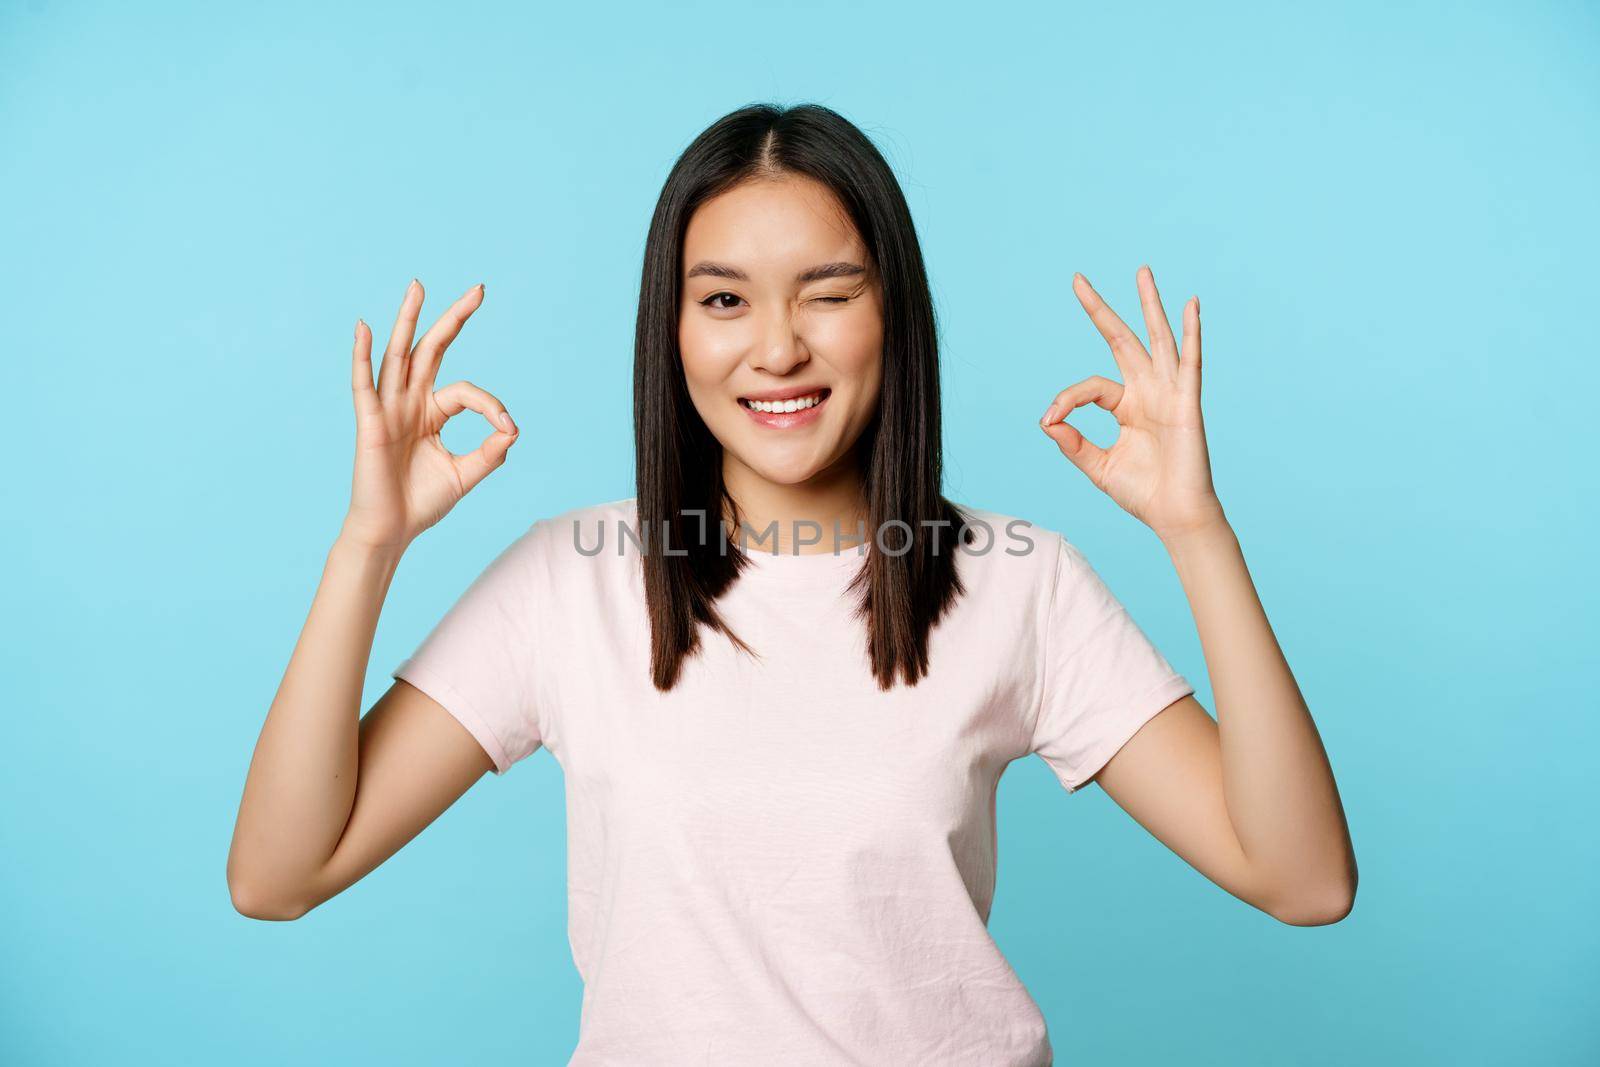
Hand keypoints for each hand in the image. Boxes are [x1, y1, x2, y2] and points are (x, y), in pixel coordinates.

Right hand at [340, 279, 517, 551]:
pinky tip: (364, 328)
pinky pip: (364, 384)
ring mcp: (388, 409)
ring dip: (408, 320)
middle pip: (432, 350)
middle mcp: (410, 403)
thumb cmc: (421, 503)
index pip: (467, 392)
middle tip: (479, 289)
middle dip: (454, 320)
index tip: (508, 429)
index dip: (491, 406)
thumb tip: (511, 429)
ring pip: (399, 355)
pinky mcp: (370, 423)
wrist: (392, 531)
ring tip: (418, 286)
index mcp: (432, 413)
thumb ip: (490, 452)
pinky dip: (362, 355)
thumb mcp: (465, 474)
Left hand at [1039, 265, 1225, 543]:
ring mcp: (1169, 393)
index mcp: (1127, 406)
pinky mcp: (1187, 402)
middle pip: (1121, 339)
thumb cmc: (1143, 493)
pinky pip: (1190, 361)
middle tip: (1077, 280)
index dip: (1066, 399)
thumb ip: (1073, 443)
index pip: (1090, 386)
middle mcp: (1147, 392)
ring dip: (1149, 305)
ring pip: (1157, 339)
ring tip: (1141, 272)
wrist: (1174, 515)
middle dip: (1100, 310)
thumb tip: (1047, 421)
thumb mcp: (1097, 466)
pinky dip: (1192, 333)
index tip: (1050, 418)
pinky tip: (1191, 305)